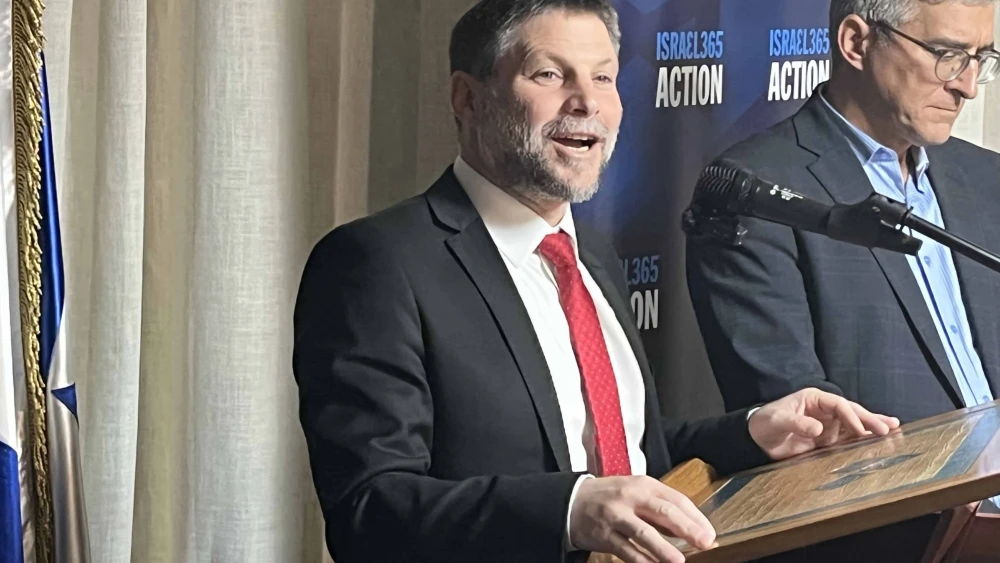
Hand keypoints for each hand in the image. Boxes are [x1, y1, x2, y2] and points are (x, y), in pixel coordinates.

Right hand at [569, 475, 714, 562]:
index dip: (695, 516)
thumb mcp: (636, 493)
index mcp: (643, 485)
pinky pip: (626, 550)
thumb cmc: (610, 497)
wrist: (572, 501)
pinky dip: (641, 560)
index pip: (675, 499)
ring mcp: (615, 516)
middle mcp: (630, 498)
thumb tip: (689, 529)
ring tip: (679, 560)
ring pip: (643, 533)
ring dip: (663, 548)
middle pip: (662, 511)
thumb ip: (660, 508)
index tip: (709, 532)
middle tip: (704, 541)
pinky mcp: (604, 535)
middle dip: (686, 528)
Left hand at [748, 388, 899, 459]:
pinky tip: (876, 442)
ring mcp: (826, 425)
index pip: (839, 405)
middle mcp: (823, 410)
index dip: (852, 417)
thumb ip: (796, 424)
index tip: (862, 430)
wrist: (755, 439)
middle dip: (870, 419)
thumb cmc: (764, 423)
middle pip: (851, 412)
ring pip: (853, 425)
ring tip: (894, 430)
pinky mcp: (825, 440)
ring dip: (871, 428)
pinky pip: (846, 439)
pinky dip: (861, 441)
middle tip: (890, 427)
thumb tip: (818, 429)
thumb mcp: (778, 421)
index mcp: (814, 399)